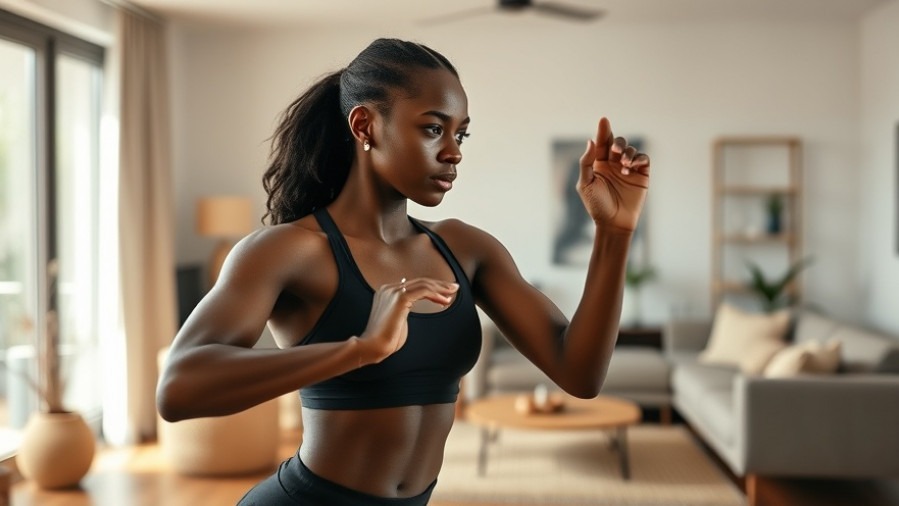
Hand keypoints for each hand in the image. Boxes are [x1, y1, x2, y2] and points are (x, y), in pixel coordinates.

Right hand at [359, 277, 458, 361]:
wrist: (372, 346)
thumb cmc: (385, 340)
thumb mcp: (398, 321)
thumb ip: (404, 310)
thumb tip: (412, 305)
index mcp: (387, 292)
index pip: (413, 285)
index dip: (431, 287)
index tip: (444, 292)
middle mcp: (389, 288)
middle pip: (419, 281)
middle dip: (439, 284)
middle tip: (454, 287)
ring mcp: (393, 291)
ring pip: (423, 284)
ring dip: (440, 287)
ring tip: (453, 292)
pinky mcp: (400, 297)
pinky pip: (423, 291)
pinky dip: (436, 294)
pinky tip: (444, 301)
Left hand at [577, 117, 649, 231]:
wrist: (614, 223)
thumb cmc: (596, 205)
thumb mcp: (586, 184)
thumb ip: (586, 162)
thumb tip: (591, 141)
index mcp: (598, 164)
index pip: (601, 143)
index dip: (603, 131)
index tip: (603, 120)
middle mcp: (613, 164)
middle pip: (617, 143)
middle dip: (617, 142)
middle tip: (615, 151)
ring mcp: (628, 169)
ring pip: (631, 150)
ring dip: (628, 153)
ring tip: (624, 166)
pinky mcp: (641, 175)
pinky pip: (643, 159)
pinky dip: (638, 159)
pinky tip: (630, 169)